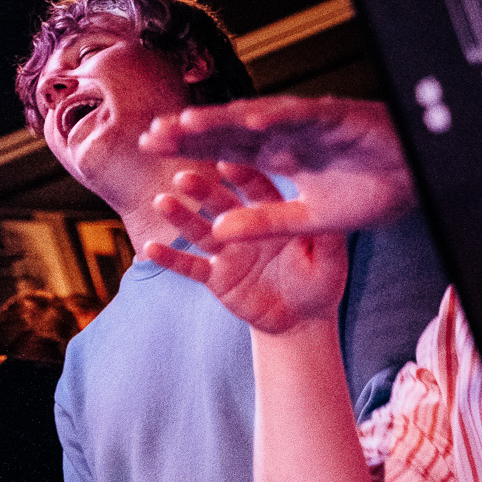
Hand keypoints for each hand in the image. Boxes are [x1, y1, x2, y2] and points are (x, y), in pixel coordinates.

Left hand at [140, 96, 416, 240]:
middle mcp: (290, 132)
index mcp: (280, 152)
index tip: (153, 147)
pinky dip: (280, 115)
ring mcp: (314, 122)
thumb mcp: (307, 221)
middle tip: (152, 132)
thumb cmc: (372, 194)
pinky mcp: (343, 116)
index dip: (190, 146)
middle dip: (193, 129)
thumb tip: (217, 232)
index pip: (224, 147)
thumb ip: (263, 223)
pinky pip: (308, 115)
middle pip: (231, 128)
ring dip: (225, 118)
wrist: (424, 183)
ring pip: (261, 116)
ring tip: (187, 122)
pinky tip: (249, 117)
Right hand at [145, 166, 349, 334]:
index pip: (256, 189)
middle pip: (221, 203)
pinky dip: (170, 258)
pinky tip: (150, 248)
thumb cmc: (321, 284)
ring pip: (199, 230)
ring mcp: (227, 252)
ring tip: (162, 202)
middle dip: (202, 190)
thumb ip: (327, 239)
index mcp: (273, 215)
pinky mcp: (215, 277)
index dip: (242, 176)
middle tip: (183, 176)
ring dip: (180, 216)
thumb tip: (321, 211)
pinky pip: (189, 266)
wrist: (300, 321)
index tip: (226, 161)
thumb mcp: (331, 261)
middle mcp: (245, 228)